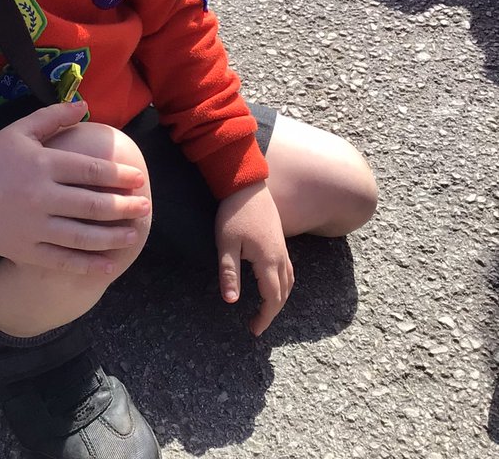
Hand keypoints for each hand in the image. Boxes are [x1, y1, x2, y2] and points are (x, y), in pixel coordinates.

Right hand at [0, 100, 150, 274]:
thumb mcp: (19, 131)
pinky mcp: (26, 251)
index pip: (90, 171)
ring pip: (82, 236)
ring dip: (113, 236)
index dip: (119, 176)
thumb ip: (53, 116)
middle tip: (146, 206)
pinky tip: (110, 263)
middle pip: (92, 205)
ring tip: (134, 233)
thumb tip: (85, 104)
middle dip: (124, 207)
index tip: (139, 179)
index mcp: (42, 164)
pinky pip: (63, 261)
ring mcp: (33, 227)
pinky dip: (89, 264)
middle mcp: (40, 196)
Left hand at [215, 181, 293, 335]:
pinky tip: (271, 283)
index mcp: (268, 261)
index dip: (265, 317)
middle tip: (256, 325)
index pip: (272, 298)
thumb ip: (229, 273)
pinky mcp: (280, 239)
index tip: (254, 330)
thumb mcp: (226, 244)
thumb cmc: (234, 213)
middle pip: (284, 293)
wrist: (246, 184)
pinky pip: (288, 269)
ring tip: (265, 308)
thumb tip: (231, 301)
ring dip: (280, 298)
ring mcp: (282, 247)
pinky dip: (283, 284)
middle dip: (272, 312)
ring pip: (289, 281)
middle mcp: (280, 256)